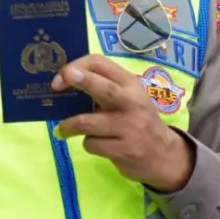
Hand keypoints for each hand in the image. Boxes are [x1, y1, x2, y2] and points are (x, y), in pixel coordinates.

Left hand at [52, 55, 194, 192]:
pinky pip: (92, 144)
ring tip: (62, 129)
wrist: (163, 155)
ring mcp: (129, 128)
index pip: (100, 63)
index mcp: (130, 83)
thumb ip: (103, 89)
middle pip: (102, 88)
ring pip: (87, 123)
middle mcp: (132, 102)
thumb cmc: (136, 120)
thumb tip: (63, 85)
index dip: (77, 66)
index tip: (62, 76)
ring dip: (69, 126)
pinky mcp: (124, 150)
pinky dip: (87, 143)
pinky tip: (96, 144)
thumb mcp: (127, 98)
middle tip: (56, 84)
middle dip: (79, 82)